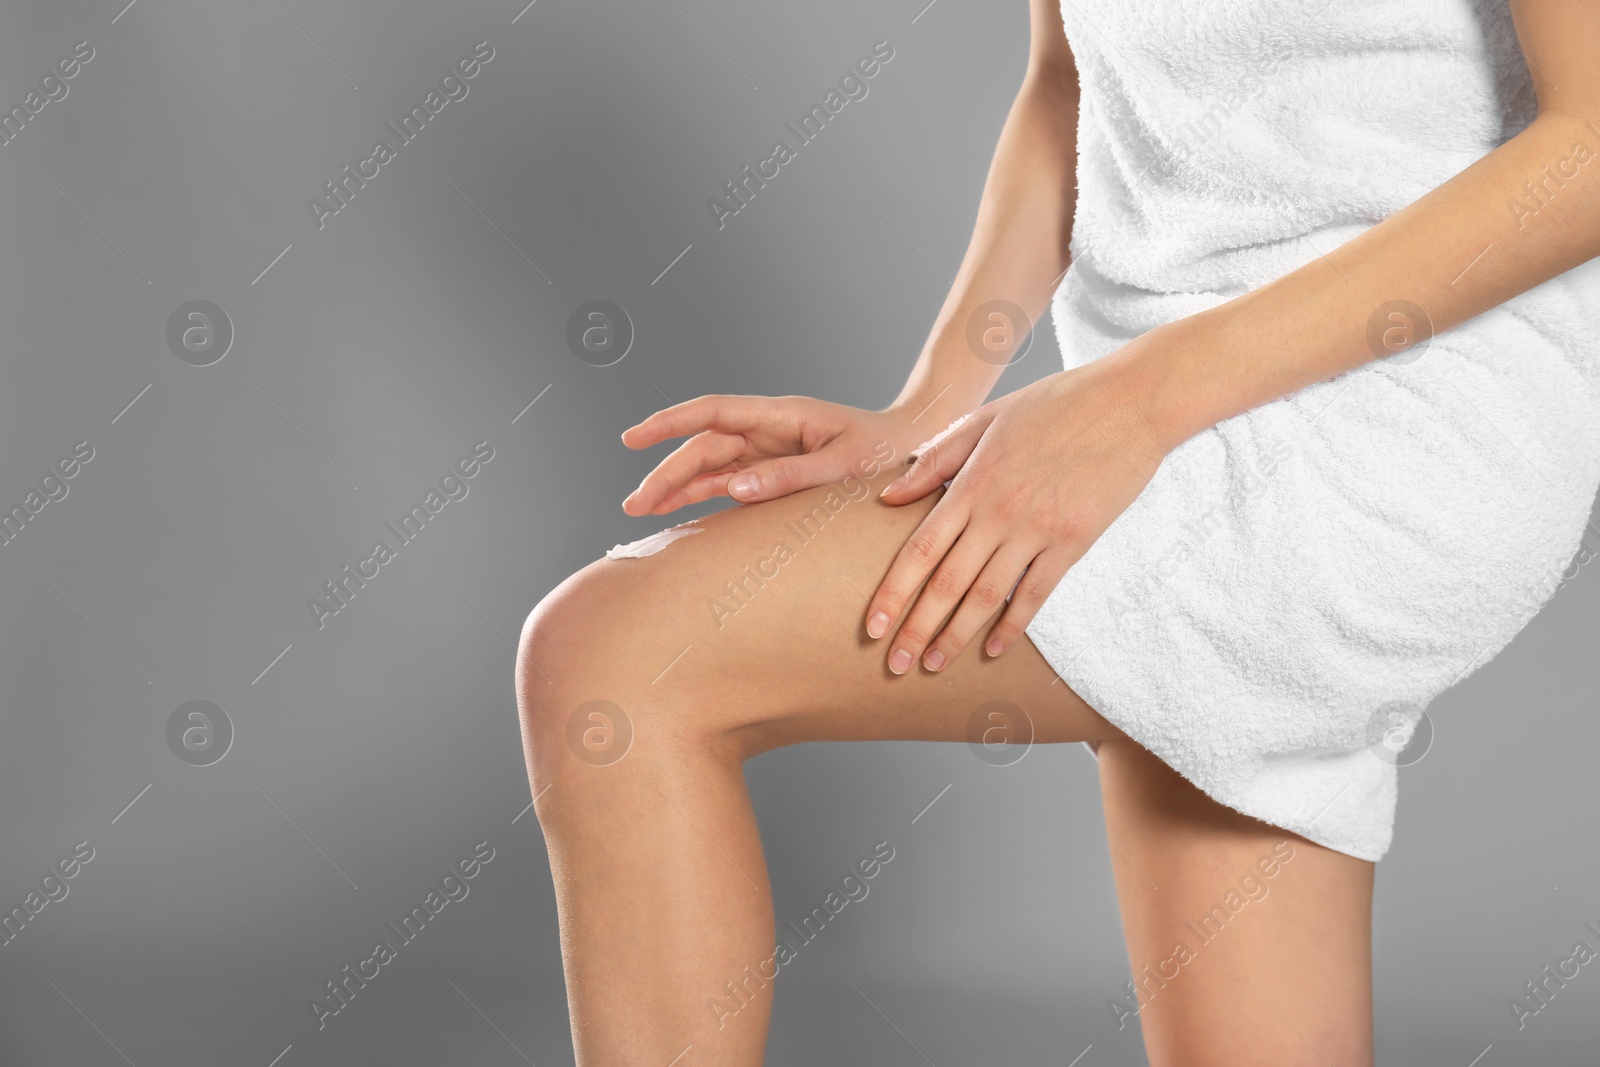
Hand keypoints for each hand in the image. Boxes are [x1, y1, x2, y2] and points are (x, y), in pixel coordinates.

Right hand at [620, 395, 938, 515]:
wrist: (921, 449)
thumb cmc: (888, 452)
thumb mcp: (842, 466)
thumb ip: (788, 477)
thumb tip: (732, 489)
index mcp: (782, 415)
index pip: (712, 413)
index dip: (668, 423)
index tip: (632, 438)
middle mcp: (769, 429)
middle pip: (703, 446)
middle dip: (666, 472)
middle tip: (634, 505)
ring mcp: (771, 450)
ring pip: (711, 466)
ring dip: (677, 486)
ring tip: (643, 512)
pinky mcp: (778, 472)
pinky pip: (730, 483)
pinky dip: (703, 496)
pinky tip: (678, 512)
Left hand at [865, 356, 1170, 672]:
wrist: (1131, 402)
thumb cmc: (1056, 404)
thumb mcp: (987, 417)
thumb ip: (936, 458)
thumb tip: (889, 496)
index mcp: (971, 482)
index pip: (919, 550)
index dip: (893, 593)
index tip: (872, 627)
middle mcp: (998, 512)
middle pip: (945, 583)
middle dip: (916, 629)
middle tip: (894, 665)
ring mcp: (1037, 530)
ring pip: (986, 596)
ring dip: (957, 636)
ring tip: (934, 665)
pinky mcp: (1073, 541)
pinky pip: (1036, 594)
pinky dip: (1013, 626)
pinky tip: (993, 649)